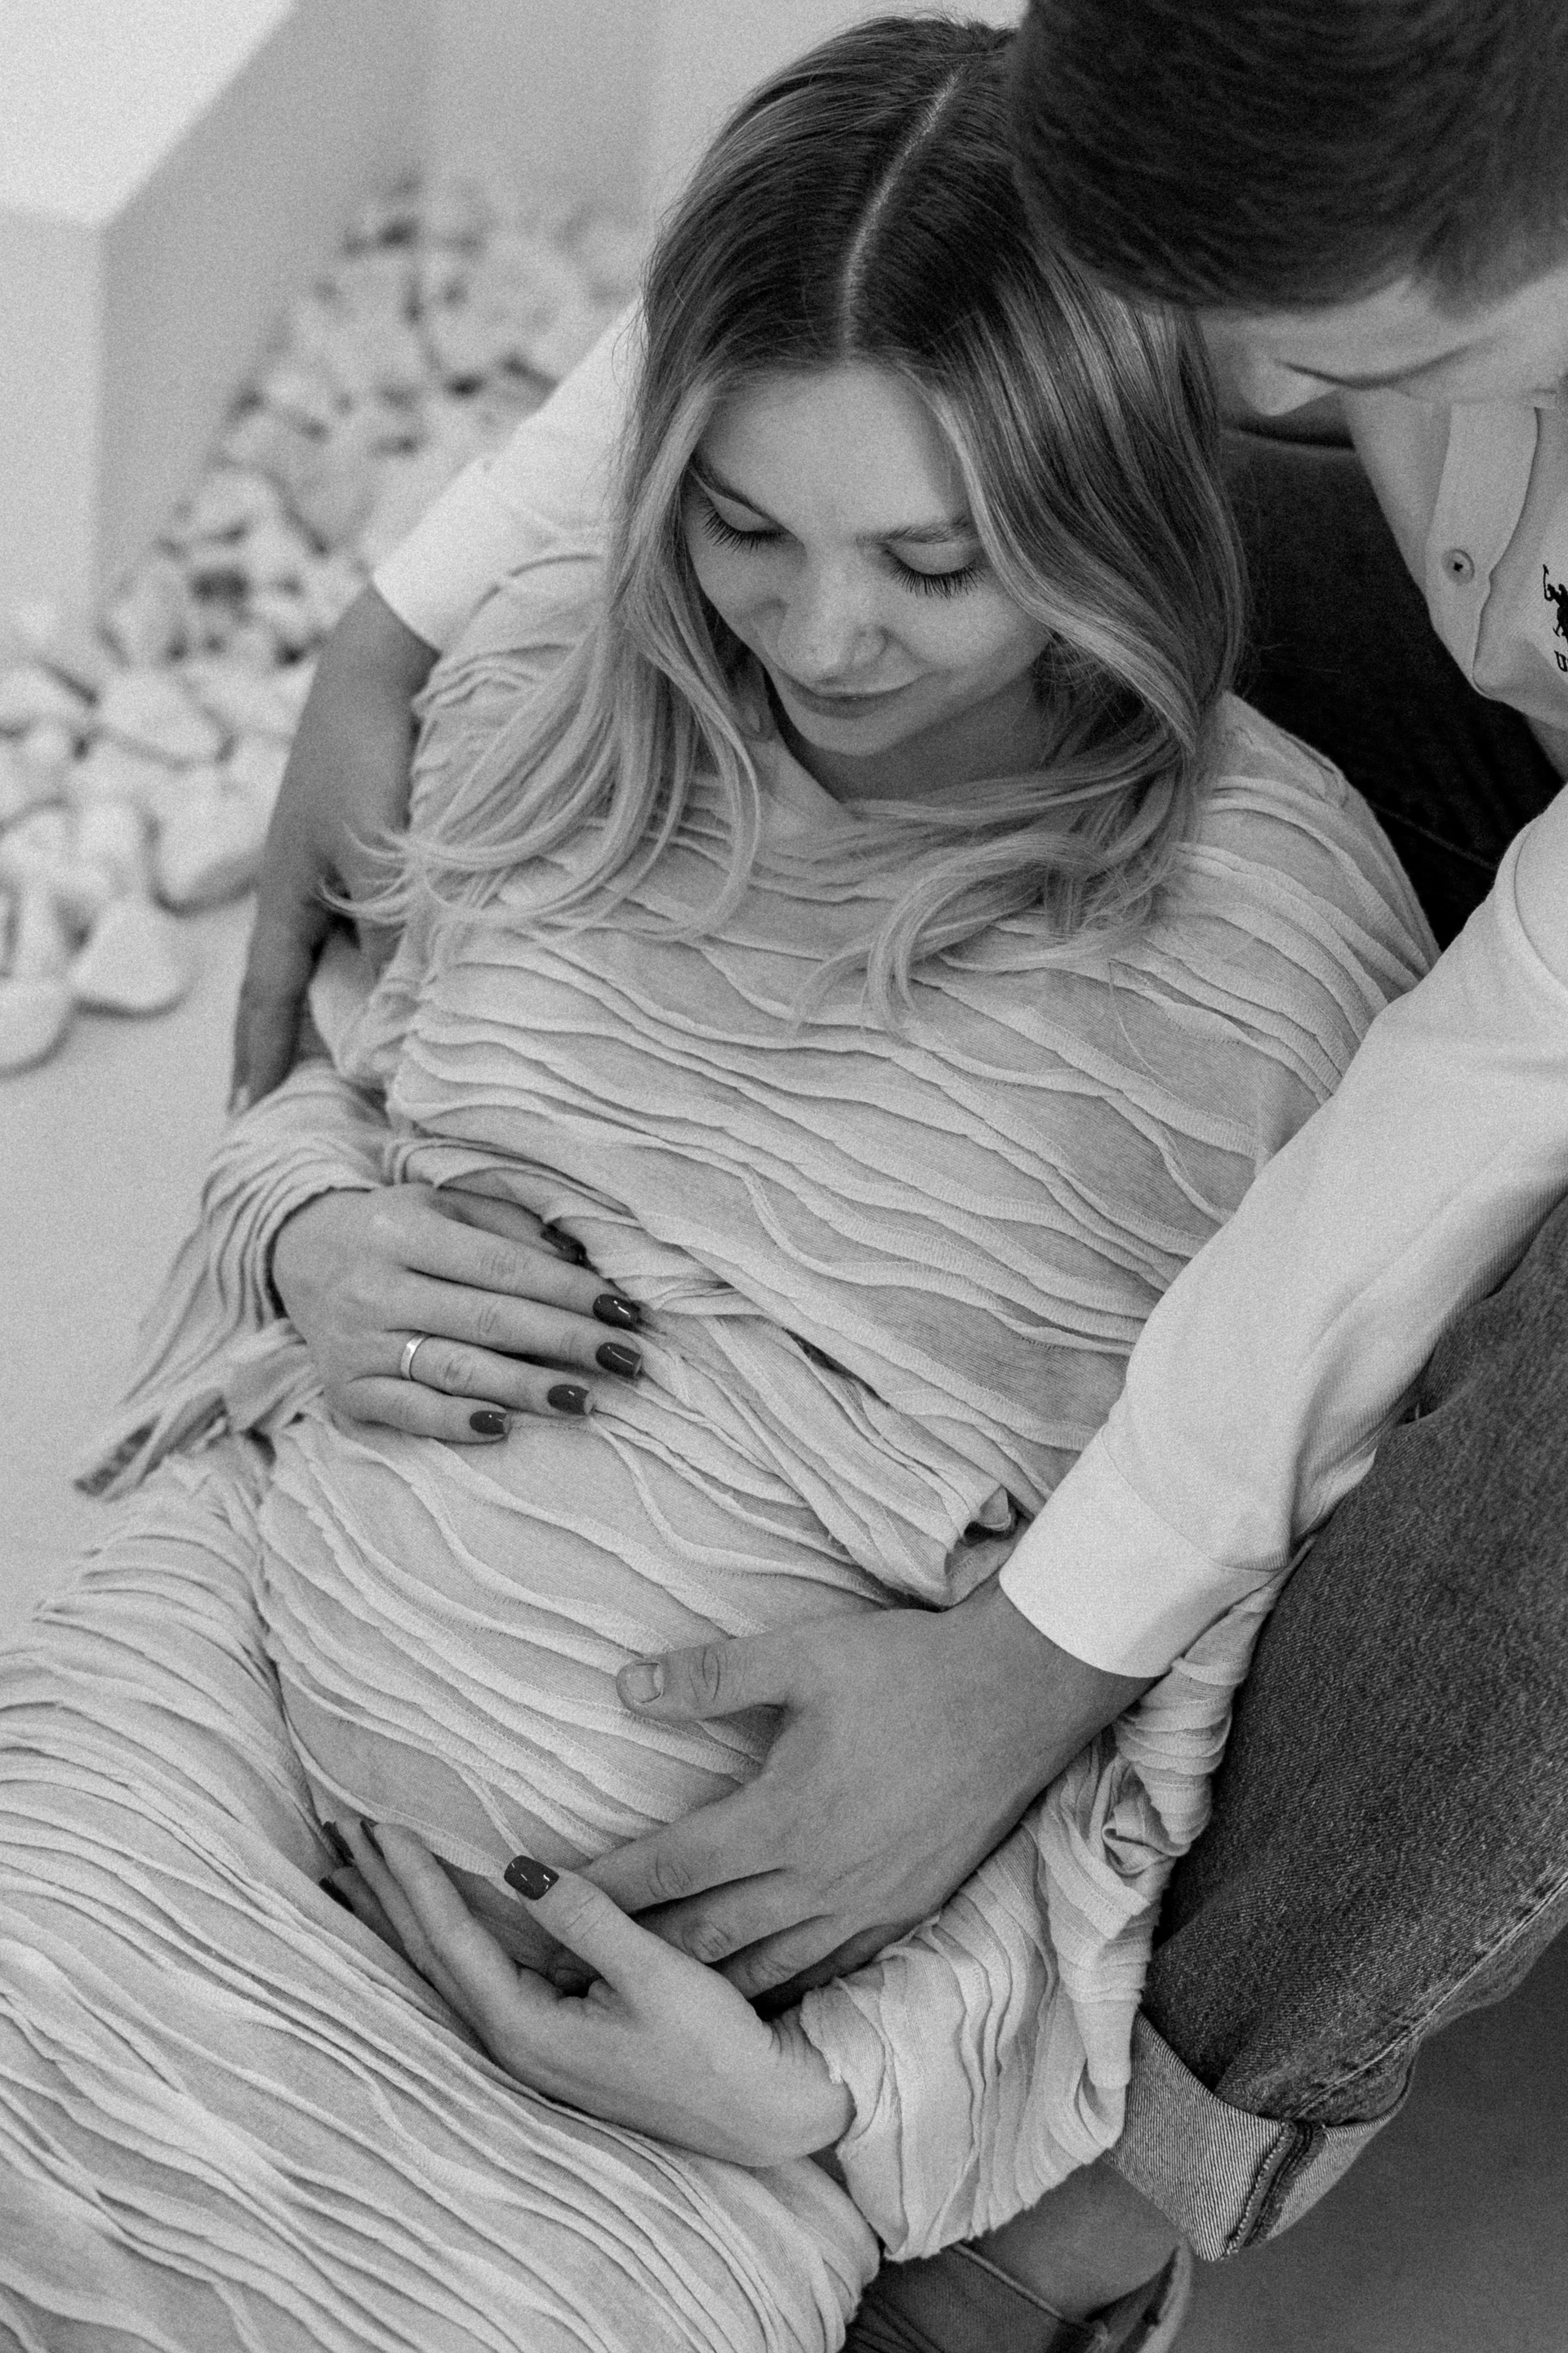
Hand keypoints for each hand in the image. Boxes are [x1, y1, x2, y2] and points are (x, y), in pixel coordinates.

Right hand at [230, 586, 436, 1109]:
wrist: (381, 667)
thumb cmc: (370, 758)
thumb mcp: (378, 857)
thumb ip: (391, 937)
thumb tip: (399, 1021)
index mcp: (285, 899)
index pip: (265, 1000)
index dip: (259, 1059)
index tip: (246, 1116)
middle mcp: (303, 891)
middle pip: (296, 988)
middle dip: (295, 1046)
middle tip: (300, 1106)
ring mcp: (332, 869)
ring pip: (339, 960)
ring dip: (349, 1009)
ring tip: (364, 1065)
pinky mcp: (368, 848)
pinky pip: (372, 928)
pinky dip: (385, 964)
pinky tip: (413, 984)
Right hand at [271, 1183, 645, 1440]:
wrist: (298, 1256)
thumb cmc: (395, 1230)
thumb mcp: (442, 1205)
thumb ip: (508, 1225)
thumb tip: (579, 1260)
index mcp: (404, 1232)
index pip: (503, 1267)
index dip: (568, 1291)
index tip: (625, 1312)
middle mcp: (376, 1288)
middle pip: (489, 1320)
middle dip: (566, 1341)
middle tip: (628, 1360)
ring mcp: (358, 1343)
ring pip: (455, 1370)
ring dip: (527, 1389)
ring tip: (587, 1400)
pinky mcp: (346, 1390)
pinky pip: (409, 1412)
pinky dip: (457, 1423)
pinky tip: (506, 1428)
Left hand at [331, 1821, 851, 2165]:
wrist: (760, 2115)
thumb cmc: (717, 2047)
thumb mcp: (659, 1973)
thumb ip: (586, 1918)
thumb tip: (518, 1866)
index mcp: (527, 2027)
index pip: (449, 1937)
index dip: (411, 1876)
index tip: (377, 1820)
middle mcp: (510, 2045)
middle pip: (425, 1955)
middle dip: (381, 1890)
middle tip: (339, 1830)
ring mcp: (525, 2049)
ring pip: (437, 1969)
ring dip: (395, 1914)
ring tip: (352, 1870)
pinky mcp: (547, 2042)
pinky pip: (466, 1978)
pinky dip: (432, 1937)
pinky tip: (421, 1921)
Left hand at [585, 1578, 1150, 2000]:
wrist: (1019, 1698)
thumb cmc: (907, 1669)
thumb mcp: (803, 1655)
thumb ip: (711, 1677)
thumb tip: (625, 1688)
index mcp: (784, 1818)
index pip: (670, 1867)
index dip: (600, 1889)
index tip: (543, 1906)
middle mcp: (818, 1879)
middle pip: (704, 1936)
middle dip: (628, 1957)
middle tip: (563, 1978)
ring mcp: (865, 1906)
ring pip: (762, 1969)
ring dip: (695, 1986)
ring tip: (638, 2000)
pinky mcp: (904, 1914)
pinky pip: (825, 1973)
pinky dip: (775, 1990)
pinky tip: (748, 2001)